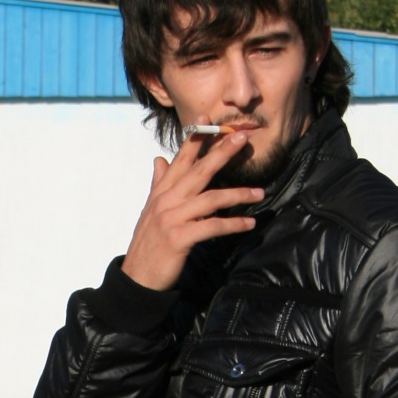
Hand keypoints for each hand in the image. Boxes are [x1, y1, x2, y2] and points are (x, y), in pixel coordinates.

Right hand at [121, 128, 263, 291]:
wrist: (137, 278)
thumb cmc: (148, 244)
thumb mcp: (151, 211)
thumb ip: (158, 184)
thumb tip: (159, 160)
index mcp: (161, 192)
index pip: (180, 160)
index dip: (194, 139)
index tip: (208, 120)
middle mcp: (166, 201)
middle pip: (198, 171)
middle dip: (221, 153)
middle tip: (242, 138)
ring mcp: (172, 218)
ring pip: (210, 198)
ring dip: (238, 194)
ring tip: (259, 193)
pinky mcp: (180, 237)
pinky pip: (212, 226)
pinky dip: (233, 224)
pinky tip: (249, 223)